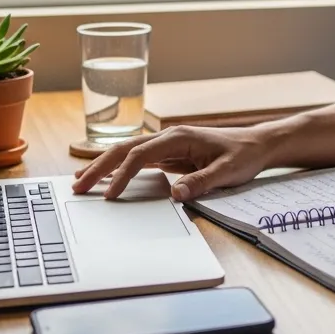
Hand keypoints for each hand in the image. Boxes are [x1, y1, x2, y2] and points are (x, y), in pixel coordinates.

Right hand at [71, 125, 273, 200]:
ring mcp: (167, 144)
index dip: (122, 175)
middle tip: (77, 187)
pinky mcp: (169, 154)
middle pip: (125, 150)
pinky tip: (105, 178)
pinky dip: (119, 169)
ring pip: (127, 153)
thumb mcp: (227, 172)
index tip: (110, 195)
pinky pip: (138, 160)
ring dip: (103, 167)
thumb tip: (177, 195)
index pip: (140, 155)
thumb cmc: (244, 155)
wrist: (257, 145)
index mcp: (179, 137)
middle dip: (99, 168)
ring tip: (80, 182)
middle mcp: (168, 137)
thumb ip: (202, 182)